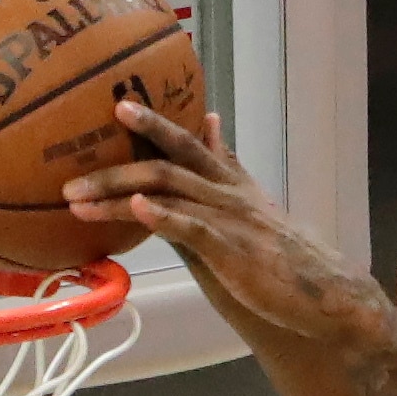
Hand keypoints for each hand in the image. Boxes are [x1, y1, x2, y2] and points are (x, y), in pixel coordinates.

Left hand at [60, 104, 389, 343]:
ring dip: (119, 194)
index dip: (153, 121)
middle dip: (116, 164)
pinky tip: (138, 210)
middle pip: (167, 159)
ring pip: (168, 191)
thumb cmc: (280, 255)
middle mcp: (226, 191)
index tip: (118, 103)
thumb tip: (209, 126)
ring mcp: (228, 218)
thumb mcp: (249, 204)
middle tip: (71, 168)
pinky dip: (163, 217)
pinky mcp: (232, 249)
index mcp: (229, 181)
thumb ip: (223, 168)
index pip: (187, 141)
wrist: (325, 291)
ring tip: (78, 198)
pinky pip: (193, 227)